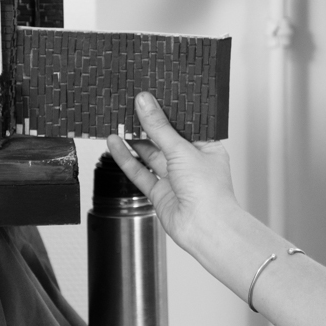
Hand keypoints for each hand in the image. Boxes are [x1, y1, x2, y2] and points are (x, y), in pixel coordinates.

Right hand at [105, 92, 241, 254]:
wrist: (205, 228)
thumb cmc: (210, 192)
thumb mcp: (182, 150)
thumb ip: (159, 127)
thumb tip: (145, 103)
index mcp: (206, 147)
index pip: (183, 124)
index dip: (166, 111)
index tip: (150, 97)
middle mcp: (191, 162)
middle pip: (164, 138)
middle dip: (147, 125)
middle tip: (128, 106)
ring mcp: (174, 178)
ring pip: (150, 154)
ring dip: (134, 140)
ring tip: (117, 122)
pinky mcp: (160, 192)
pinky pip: (140, 172)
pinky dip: (127, 159)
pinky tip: (115, 144)